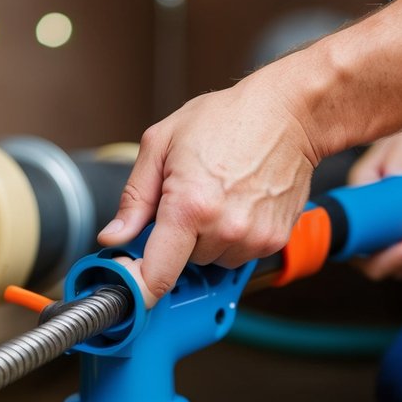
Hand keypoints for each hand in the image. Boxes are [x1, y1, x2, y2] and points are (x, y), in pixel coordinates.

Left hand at [97, 69, 320, 306]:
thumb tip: (114, 237)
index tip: (129, 282)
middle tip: (190, 198)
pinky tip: (240, 203)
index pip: (157, 276)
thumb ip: (134, 198)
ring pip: (212, 260)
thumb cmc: (227, 119)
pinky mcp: (275, 240)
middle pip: (182, 262)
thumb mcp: (162, 144)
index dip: (137, 287)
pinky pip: (240, 255)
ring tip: (219, 196)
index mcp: (189, 206)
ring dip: (208, 238)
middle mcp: (224, 228)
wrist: (287, 114)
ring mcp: (253, 237)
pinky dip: (234, 236)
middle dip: (178, 238)